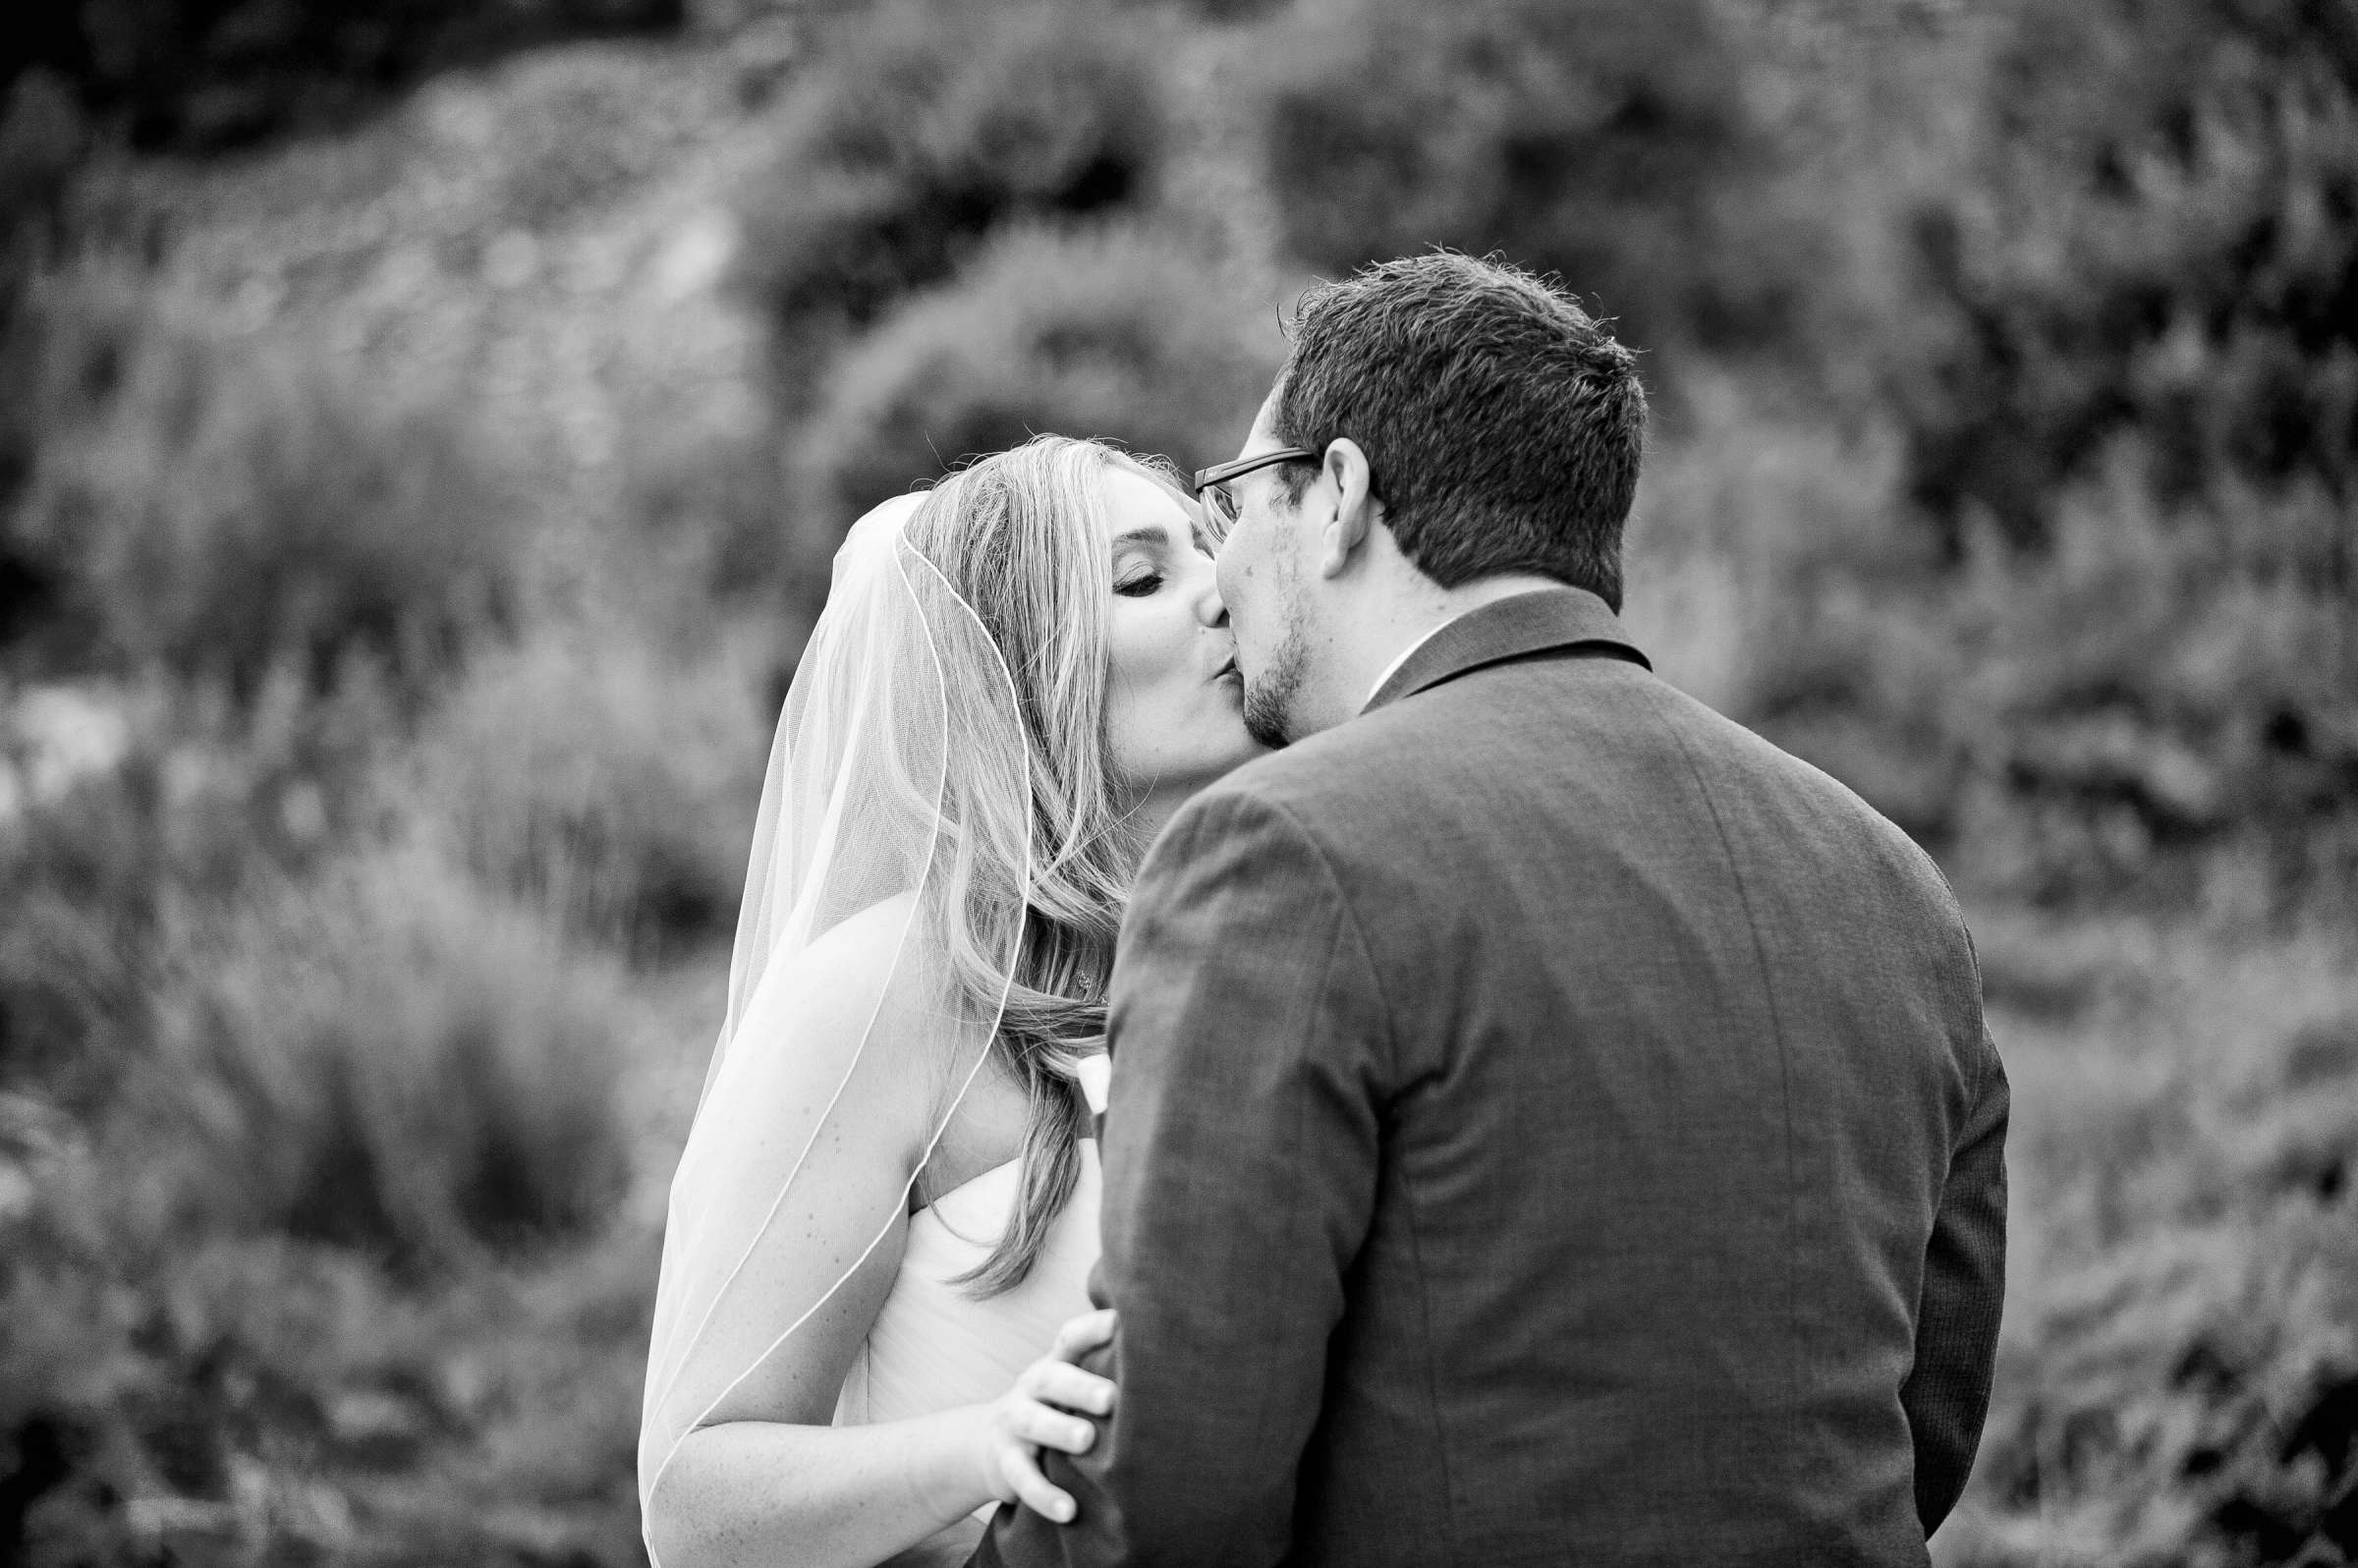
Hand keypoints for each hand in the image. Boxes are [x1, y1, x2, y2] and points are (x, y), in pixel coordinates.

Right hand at [974, 1307, 1117, 1524]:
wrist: (988, 1446)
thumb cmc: (1053, 1410)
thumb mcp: (1069, 1387)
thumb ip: (1104, 1372)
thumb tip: (1170, 1356)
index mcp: (1055, 1365)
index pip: (1071, 1339)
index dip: (1093, 1329)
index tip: (1120, 1321)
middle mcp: (1032, 1387)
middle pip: (1052, 1379)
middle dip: (1081, 1386)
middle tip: (1111, 1397)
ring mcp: (1014, 1423)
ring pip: (1034, 1423)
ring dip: (1060, 1430)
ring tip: (1087, 1441)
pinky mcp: (1005, 1463)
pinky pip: (1023, 1478)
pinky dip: (1044, 1495)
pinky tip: (1068, 1510)